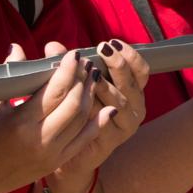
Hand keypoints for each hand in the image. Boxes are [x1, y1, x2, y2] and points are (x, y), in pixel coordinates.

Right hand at [0, 44, 105, 192]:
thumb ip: (9, 76)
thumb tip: (17, 48)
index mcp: (20, 123)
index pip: (55, 91)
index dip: (68, 70)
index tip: (74, 54)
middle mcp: (40, 140)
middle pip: (74, 104)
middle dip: (83, 80)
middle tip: (86, 63)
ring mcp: (51, 154)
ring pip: (82, 120)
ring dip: (91, 97)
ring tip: (93, 78)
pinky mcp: (55, 163)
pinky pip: (83, 140)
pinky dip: (97, 123)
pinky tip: (107, 107)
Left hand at [39, 39, 149, 192]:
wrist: (68, 149)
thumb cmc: (75, 109)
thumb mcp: (74, 82)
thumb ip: (67, 64)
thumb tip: (52, 46)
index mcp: (131, 89)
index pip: (140, 69)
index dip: (130, 55)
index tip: (112, 42)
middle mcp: (134, 106)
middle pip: (133, 84)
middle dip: (118, 65)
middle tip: (102, 51)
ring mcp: (126, 125)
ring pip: (121, 103)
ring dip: (108, 87)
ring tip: (94, 75)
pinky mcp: (113, 141)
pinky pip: (107, 123)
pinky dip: (98, 111)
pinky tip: (88, 101)